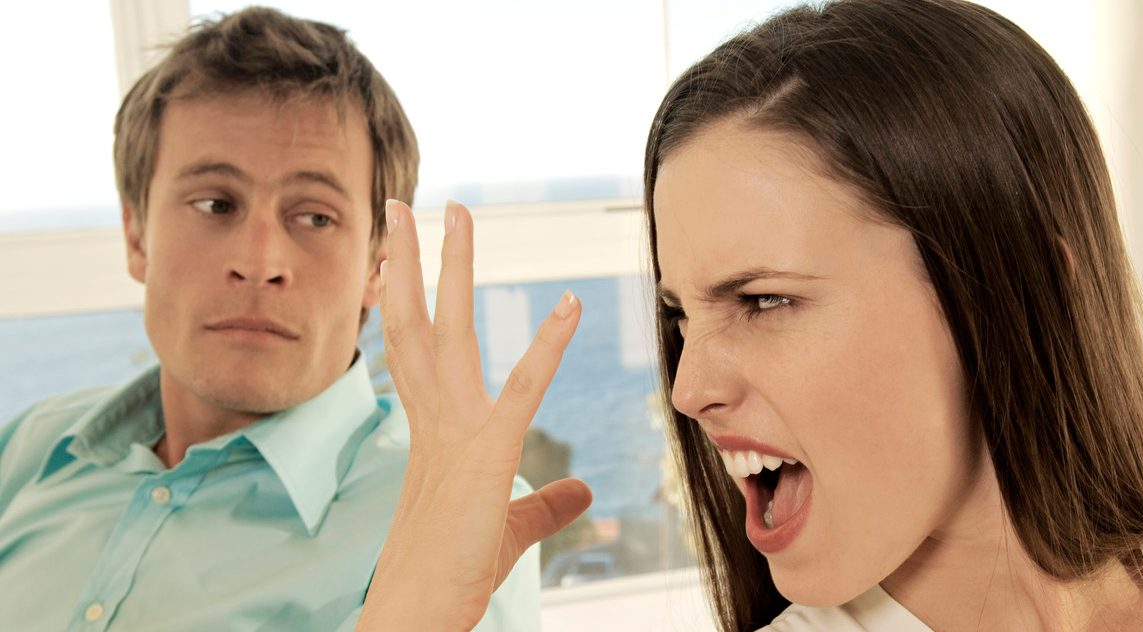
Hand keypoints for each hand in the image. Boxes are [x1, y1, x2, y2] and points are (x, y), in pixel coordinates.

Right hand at [357, 200, 592, 630]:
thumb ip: (546, 501)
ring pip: (449, 332)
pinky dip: (548, 345)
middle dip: (411, 260)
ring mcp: (455, 431)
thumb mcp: (510, 526)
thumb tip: (581, 488)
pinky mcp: (486, 454)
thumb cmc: (452, 573)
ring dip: (453, 268)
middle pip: (416, 322)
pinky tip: (570, 304)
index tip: (400, 258)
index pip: (413, 349)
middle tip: (404, 203)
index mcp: (432, 431)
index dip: (405, 300)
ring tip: (453, 211)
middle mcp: (433, 419)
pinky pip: (522, 388)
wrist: (417, 612)